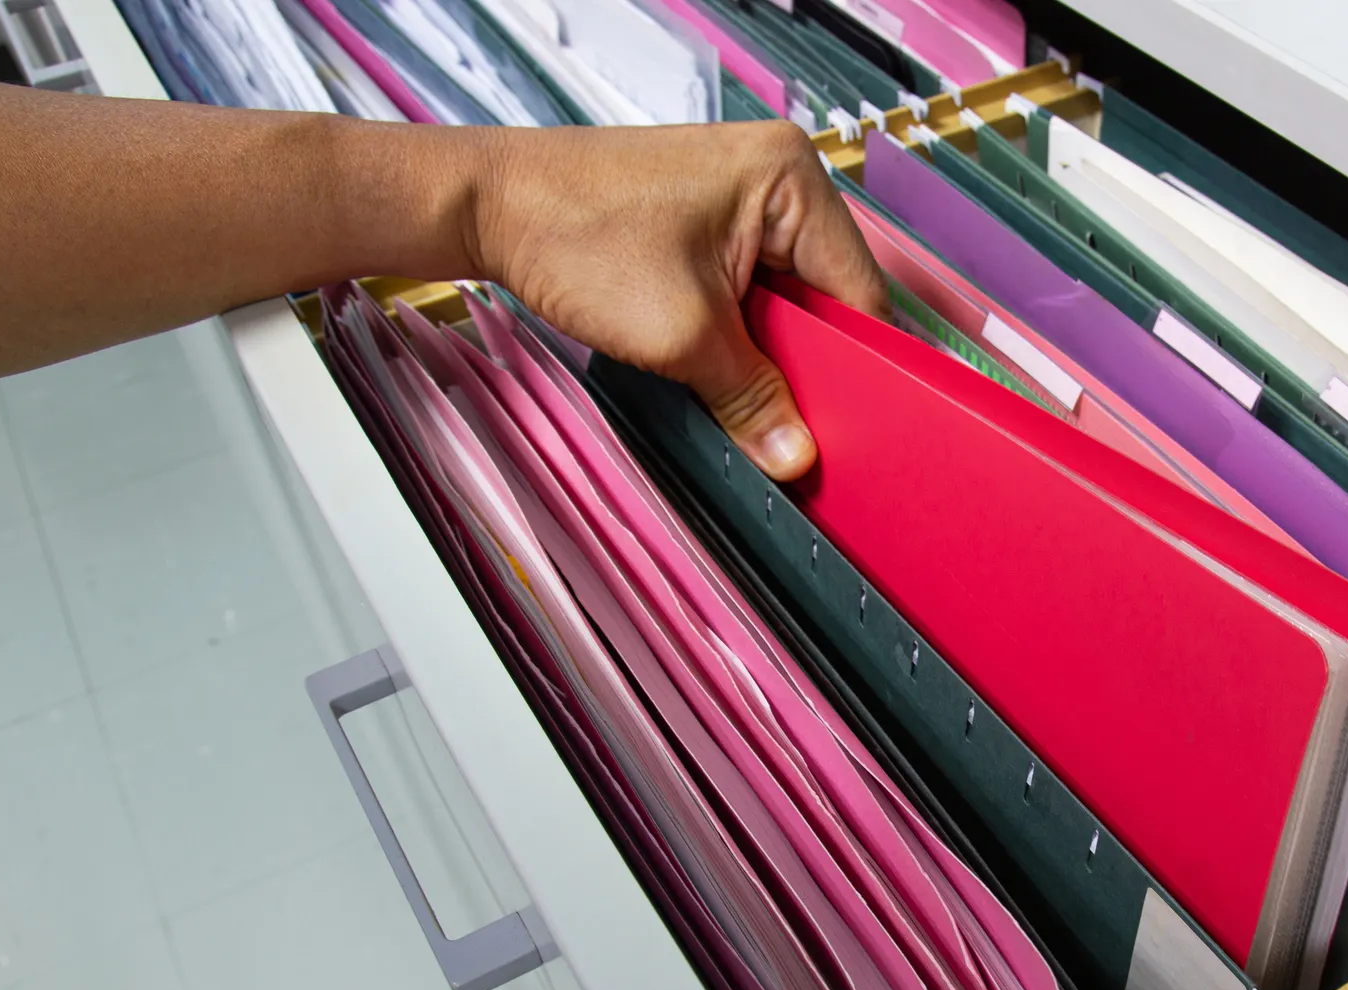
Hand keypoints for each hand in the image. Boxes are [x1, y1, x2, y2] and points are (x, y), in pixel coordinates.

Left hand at [465, 120, 888, 479]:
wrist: (484, 205)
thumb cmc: (570, 231)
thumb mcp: (680, 334)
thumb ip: (751, 400)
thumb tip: (796, 455)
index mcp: (791, 178)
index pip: (860, 292)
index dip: (862, 368)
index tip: (859, 429)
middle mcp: (777, 177)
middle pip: (828, 298)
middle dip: (810, 364)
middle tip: (800, 427)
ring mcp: (743, 198)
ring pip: (789, 301)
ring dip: (771, 353)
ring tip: (756, 399)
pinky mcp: (711, 222)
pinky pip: (753, 292)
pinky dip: (742, 336)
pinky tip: (725, 369)